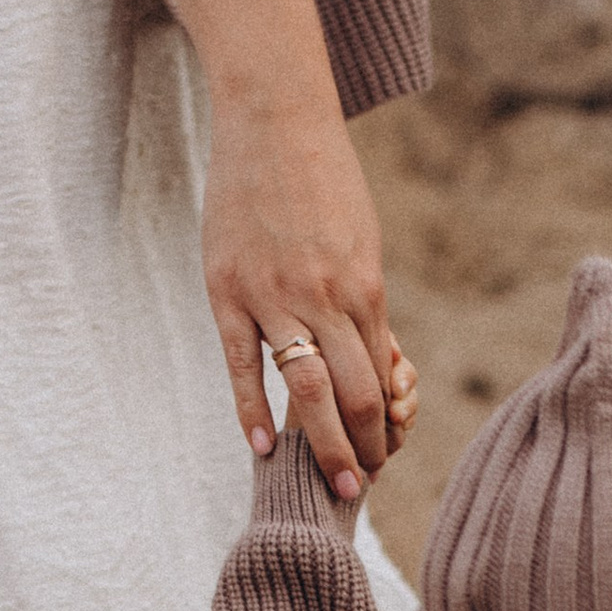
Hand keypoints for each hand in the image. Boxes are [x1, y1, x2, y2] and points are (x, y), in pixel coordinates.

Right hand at [204, 98, 398, 503]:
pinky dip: (252, 410)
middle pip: (354, 397)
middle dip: (363, 451)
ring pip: (306, 390)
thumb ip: (363, 305)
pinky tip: (262, 448)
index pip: (381, 380)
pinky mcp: (227, 289)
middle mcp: (324, 298)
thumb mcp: (361, 242)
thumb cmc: (324, 180)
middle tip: (361, 490)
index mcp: (364, 289)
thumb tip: (376, 359)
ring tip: (332, 484)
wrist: (273, 119)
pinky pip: (241, 363)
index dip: (384, 427)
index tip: (382, 456)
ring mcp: (274, 296)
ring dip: (323, 447)